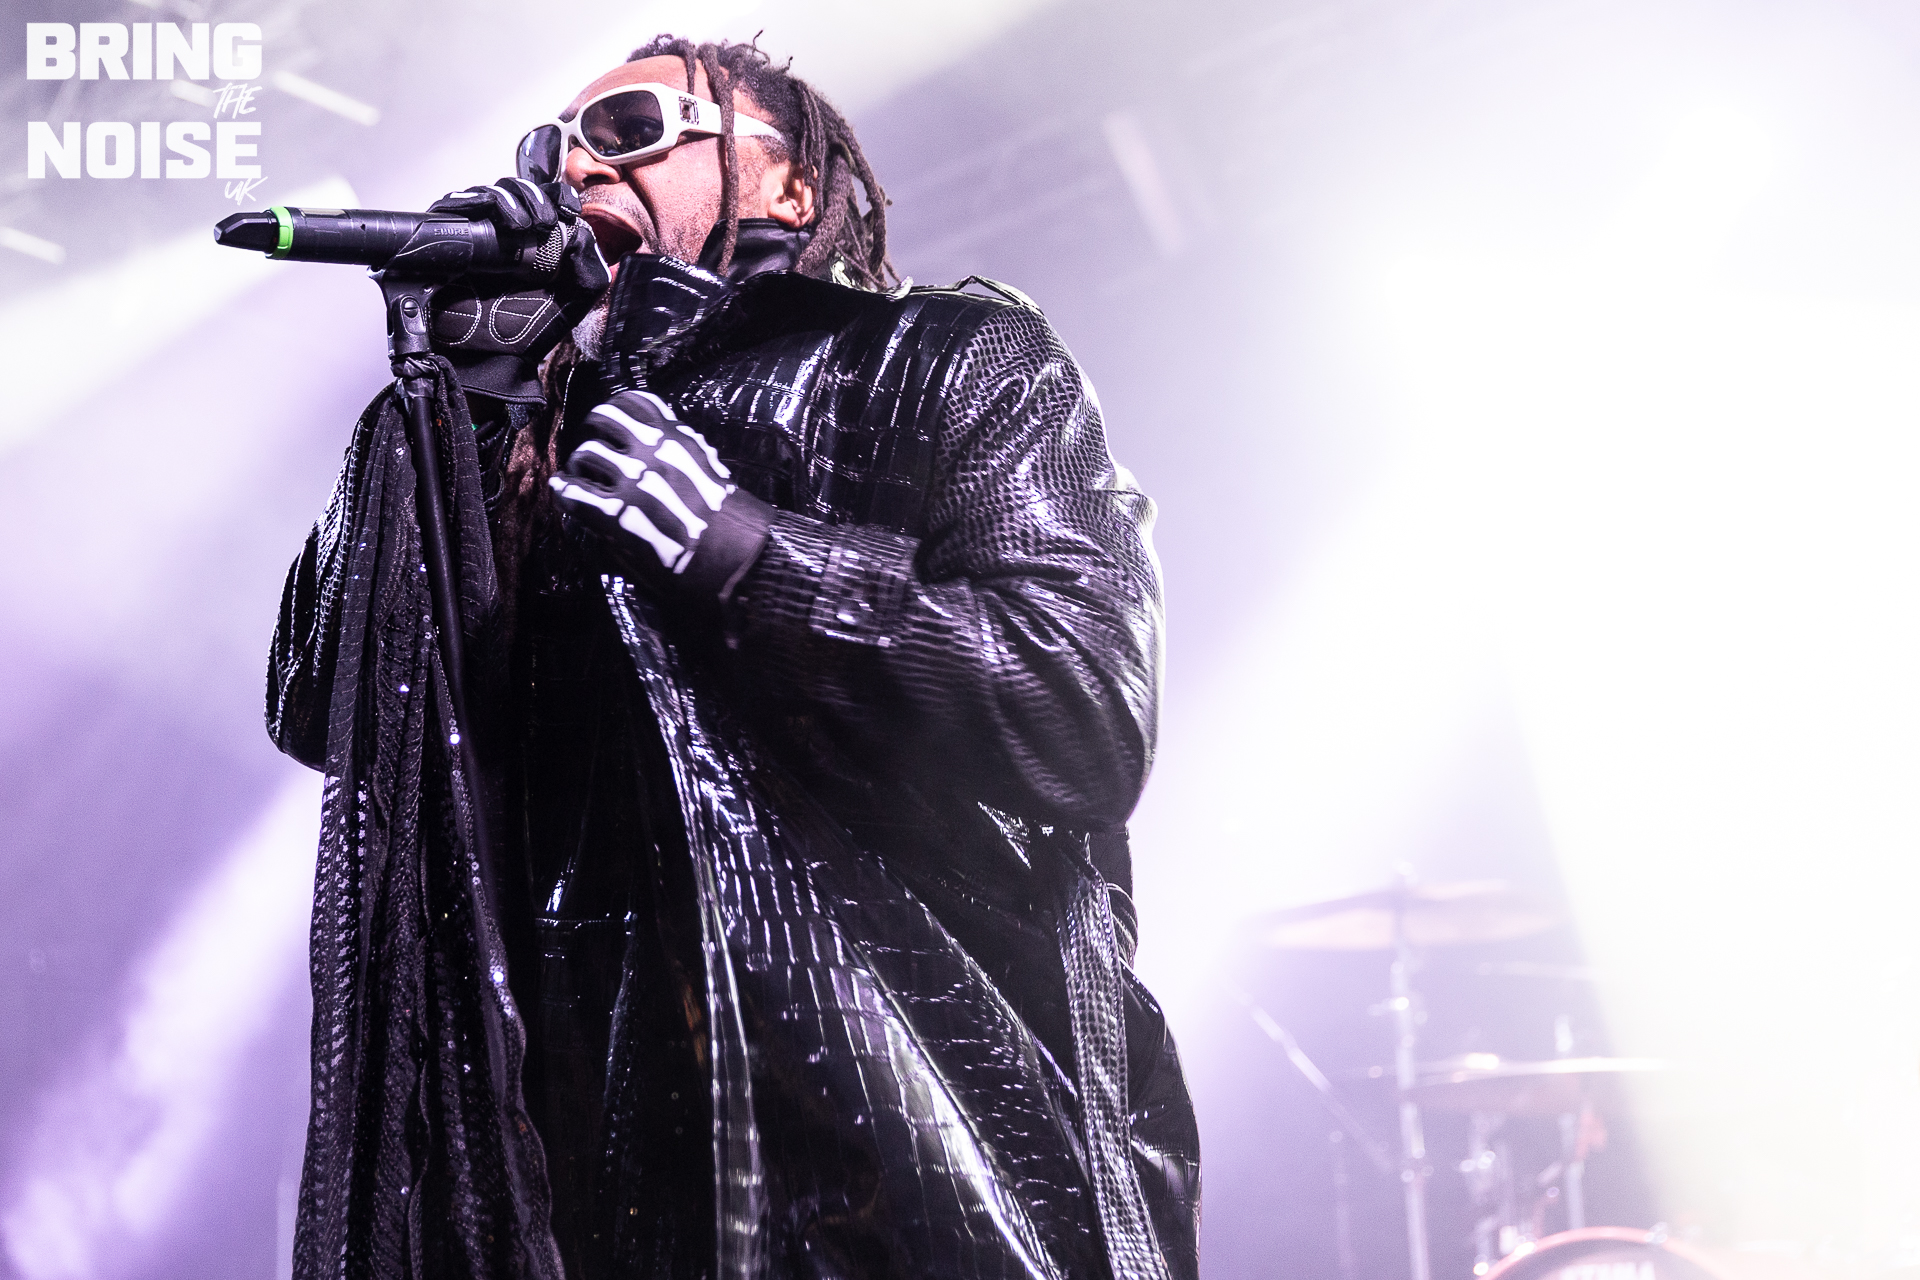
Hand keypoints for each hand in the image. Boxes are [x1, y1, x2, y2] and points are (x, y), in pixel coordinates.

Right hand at [426, 177, 609, 401]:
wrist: (488, 357)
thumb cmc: (524, 331)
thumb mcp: (572, 298)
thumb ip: (586, 265)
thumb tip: (581, 228)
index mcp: (533, 243)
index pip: (543, 202)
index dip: (555, 198)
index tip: (568, 210)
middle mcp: (502, 234)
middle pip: (514, 191)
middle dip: (533, 197)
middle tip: (544, 219)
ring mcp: (472, 233)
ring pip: (487, 193)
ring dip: (509, 198)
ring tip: (525, 222)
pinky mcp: (445, 235)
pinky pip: (455, 204)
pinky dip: (477, 201)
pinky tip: (498, 219)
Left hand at [550, 391, 771, 597]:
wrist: (735, 553)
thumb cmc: (730, 517)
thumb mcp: (709, 467)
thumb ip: (683, 448)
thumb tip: (663, 439)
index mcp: (676, 437)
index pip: (635, 401)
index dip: (617, 409)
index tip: (614, 421)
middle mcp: (650, 450)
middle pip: (602, 419)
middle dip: (593, 430)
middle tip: (593, 446)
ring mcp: (631, 481)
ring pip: (585, 455)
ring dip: (580, 465)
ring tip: (581, 477)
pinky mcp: (616, 514)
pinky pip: (574, 493)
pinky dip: (563, 490)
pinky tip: (562, 491)